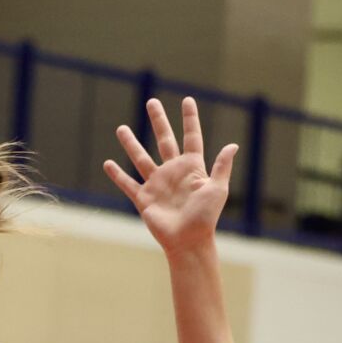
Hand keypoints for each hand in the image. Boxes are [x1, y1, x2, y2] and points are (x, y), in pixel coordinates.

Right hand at [104, 97, 239, 257]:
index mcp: (192, 167)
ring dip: (131, 143)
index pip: (191, 137)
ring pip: (141, 158)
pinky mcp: (144, 199)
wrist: (188, 242)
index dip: (190, 119)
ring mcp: (157, 184)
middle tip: (152, 102)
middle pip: (164, 140)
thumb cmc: (206, 217)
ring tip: (120, 128)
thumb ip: (222, 167)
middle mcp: (173, 172)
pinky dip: (117, 175)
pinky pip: (128, 184)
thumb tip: (233, 145)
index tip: (187, 100)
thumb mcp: (217, 189)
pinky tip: (108, 164)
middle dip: (158, 121)